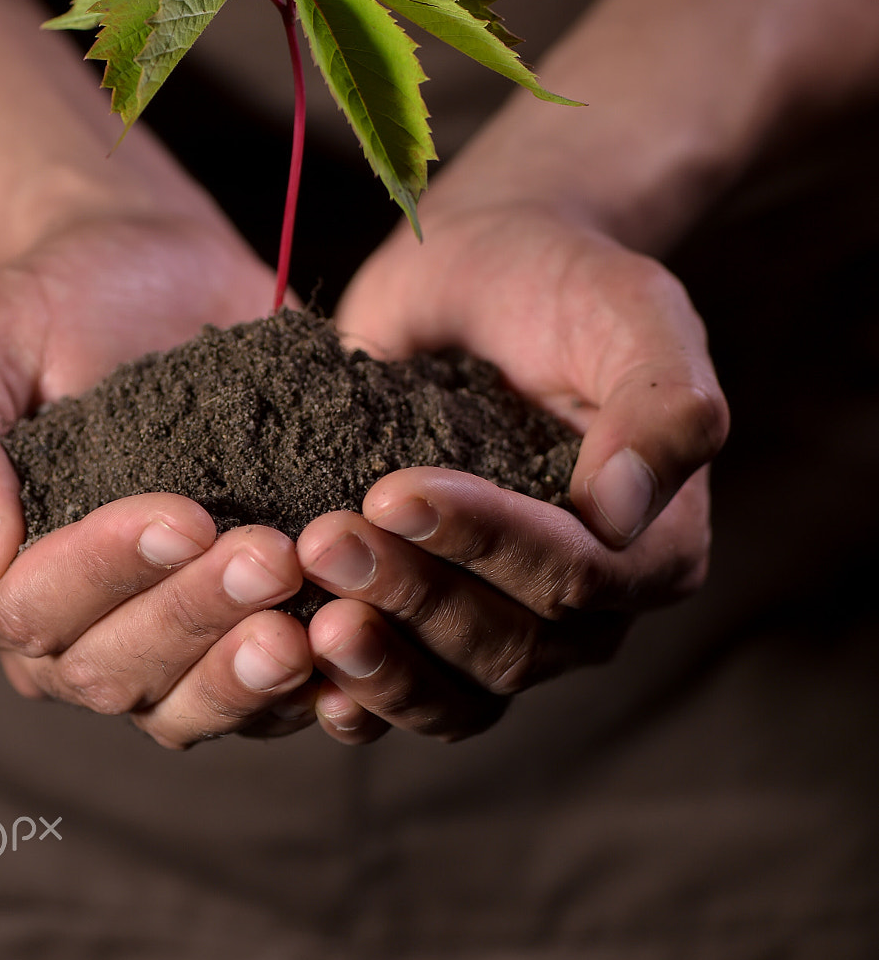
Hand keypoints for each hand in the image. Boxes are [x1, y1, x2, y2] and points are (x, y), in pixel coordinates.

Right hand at [0, 212, 315, 746]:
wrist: (156, 271)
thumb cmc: (52, 300)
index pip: (26, 607)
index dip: (103, 572)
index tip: (184, 515)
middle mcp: (55, 630)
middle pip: (111, 667)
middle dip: (194, 615)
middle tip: (271, 556)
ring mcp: (149, 639)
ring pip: (185, 703)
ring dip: (247, 672)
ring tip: (309, 622)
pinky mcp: (230, 630)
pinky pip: (261, 701)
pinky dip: (306, 692)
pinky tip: (355, 655)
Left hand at [296, 199, 726, 744]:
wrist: (479, 266)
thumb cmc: (563, 279)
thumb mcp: (633, 310)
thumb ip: (660, 405)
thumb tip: (624, 512)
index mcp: (656, 544)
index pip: (576, 577)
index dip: (485, 543)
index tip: (391, 490)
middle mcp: (588, 604)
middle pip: (509, 646)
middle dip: (413, 597)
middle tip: (325, 541)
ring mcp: (505, 617)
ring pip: (456, 692)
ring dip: (379, 662)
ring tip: (304, 615)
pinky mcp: (429, 615)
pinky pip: (405, 691)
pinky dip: (355, 693)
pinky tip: (299, 669)